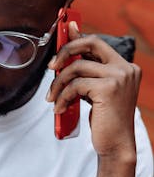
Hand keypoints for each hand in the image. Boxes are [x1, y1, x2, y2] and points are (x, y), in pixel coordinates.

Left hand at [47, 22, 140, 159]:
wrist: (116, 145)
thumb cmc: (105, 120)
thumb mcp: (95, 92)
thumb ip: (87, 73)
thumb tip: (70, 57)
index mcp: (125, 67)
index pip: (97, 43)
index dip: (78, 36)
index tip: (64, 30)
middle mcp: (125, 68)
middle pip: (90, 44)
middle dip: (65, 51)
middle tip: (51, 67)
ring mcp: (119, 77)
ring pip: (76, 68)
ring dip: (58, 84)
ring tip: (52, 99)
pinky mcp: (109, 88)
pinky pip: (75, 86)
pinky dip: (62, 97)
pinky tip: (59, 109)